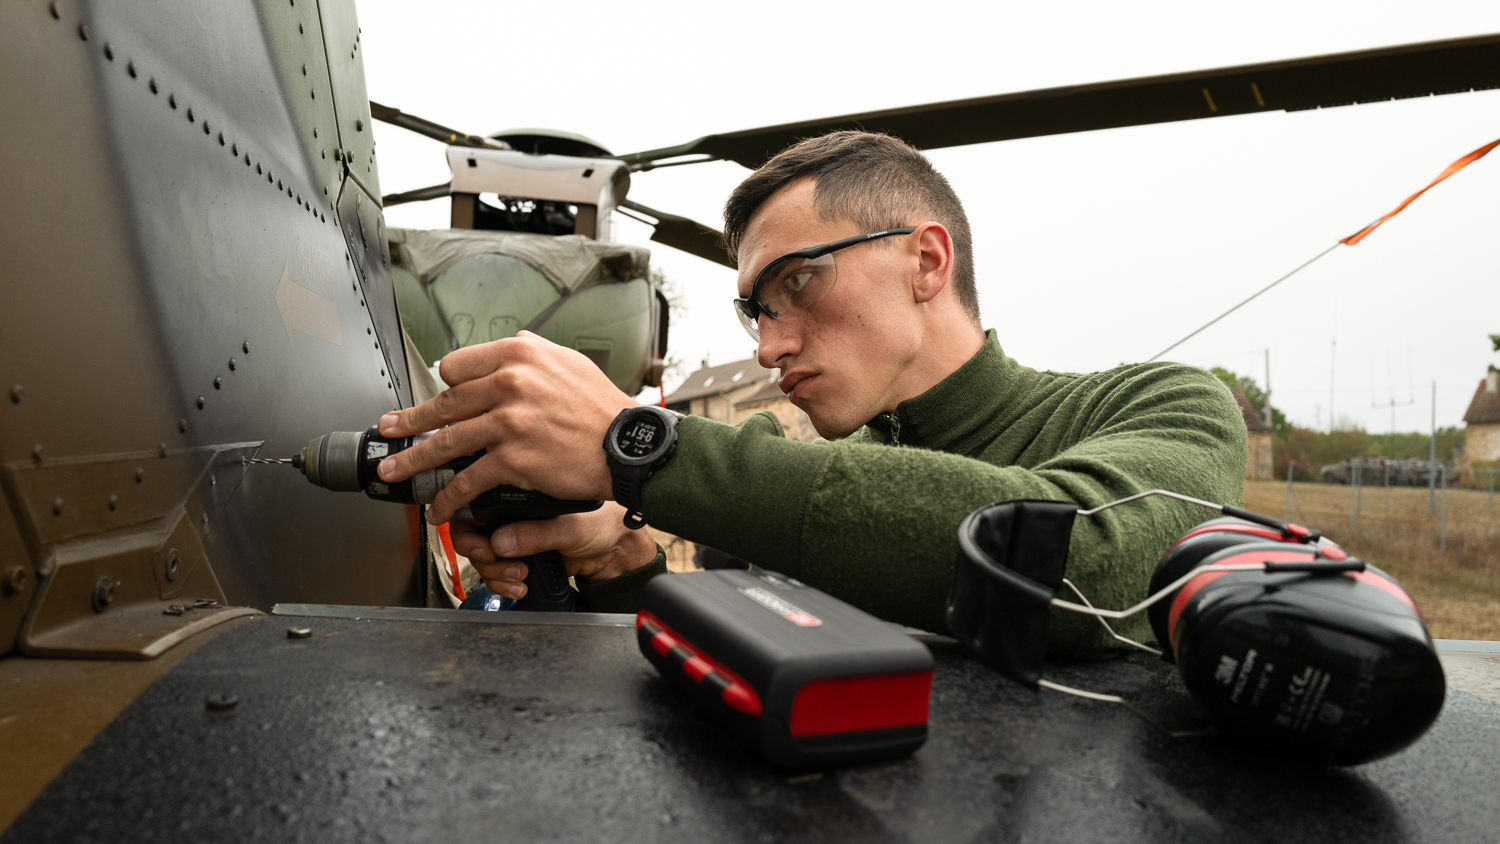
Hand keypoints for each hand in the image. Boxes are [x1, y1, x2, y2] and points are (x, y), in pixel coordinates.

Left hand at [375, 332, 635, 522]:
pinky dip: (450, 496)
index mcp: (518, 354)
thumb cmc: (602, 408)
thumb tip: (507, 349)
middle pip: (444, 404)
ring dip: (414, 461)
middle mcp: (510, 382)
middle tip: (389, 431)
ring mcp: (509, 421)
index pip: (457, 366)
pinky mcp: (513, 457)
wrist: (627, 445)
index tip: (435, 401)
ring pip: (447, 442)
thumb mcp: (568, 362)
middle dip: (408, 422)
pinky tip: (440, 506)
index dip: (444, 387)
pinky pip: (469, 478)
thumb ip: (533, 353)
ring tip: (395, 472)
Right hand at [450, 503, 657, 598]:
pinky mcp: (519, 559)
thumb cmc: (601, 524)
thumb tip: (502, 542)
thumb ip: (537, 534)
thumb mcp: (571, 526)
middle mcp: (512, 514)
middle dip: (477, 551)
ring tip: (518, 575)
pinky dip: (503, 583)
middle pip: (471, 533)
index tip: (477, 543)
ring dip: (493, 572)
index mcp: (521, 494)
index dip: (467, 523)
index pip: (477, 502)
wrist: (615, 554)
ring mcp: (514, 538)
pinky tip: (520, 584)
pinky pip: (496, 574)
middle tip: (492, 559)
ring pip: (481, 558)